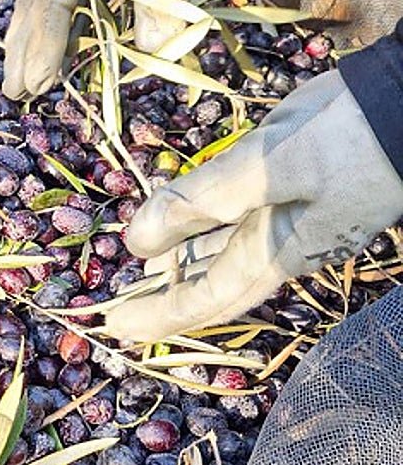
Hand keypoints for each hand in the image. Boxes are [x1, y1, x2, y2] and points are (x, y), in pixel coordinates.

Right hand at [2, 0, 256, 98]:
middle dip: (24, 47)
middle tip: (16, 93)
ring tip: (30, 83)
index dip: (42, 41)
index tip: (37, 82)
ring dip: (42, 43)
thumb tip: (151, 50)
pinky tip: (67, 56)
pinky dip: (72, 29)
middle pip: (39, 0)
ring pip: (56, 1)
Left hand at [103, 70, 402, 341]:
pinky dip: (205, 226)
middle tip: (116, 308)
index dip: (160, 314)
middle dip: (165, 295)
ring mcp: (299, 218)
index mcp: (276, 251)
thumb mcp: (269, 166)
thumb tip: (134, 242)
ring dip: (182, 263)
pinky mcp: (303, 186)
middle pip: (213, 282)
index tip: (115, 327)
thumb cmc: (349, 136)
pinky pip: (240, 220)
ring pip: (225, 251)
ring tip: (140, 270)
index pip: (206, 297)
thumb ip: (201, 201)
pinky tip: (185, 220)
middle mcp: (286, 244)